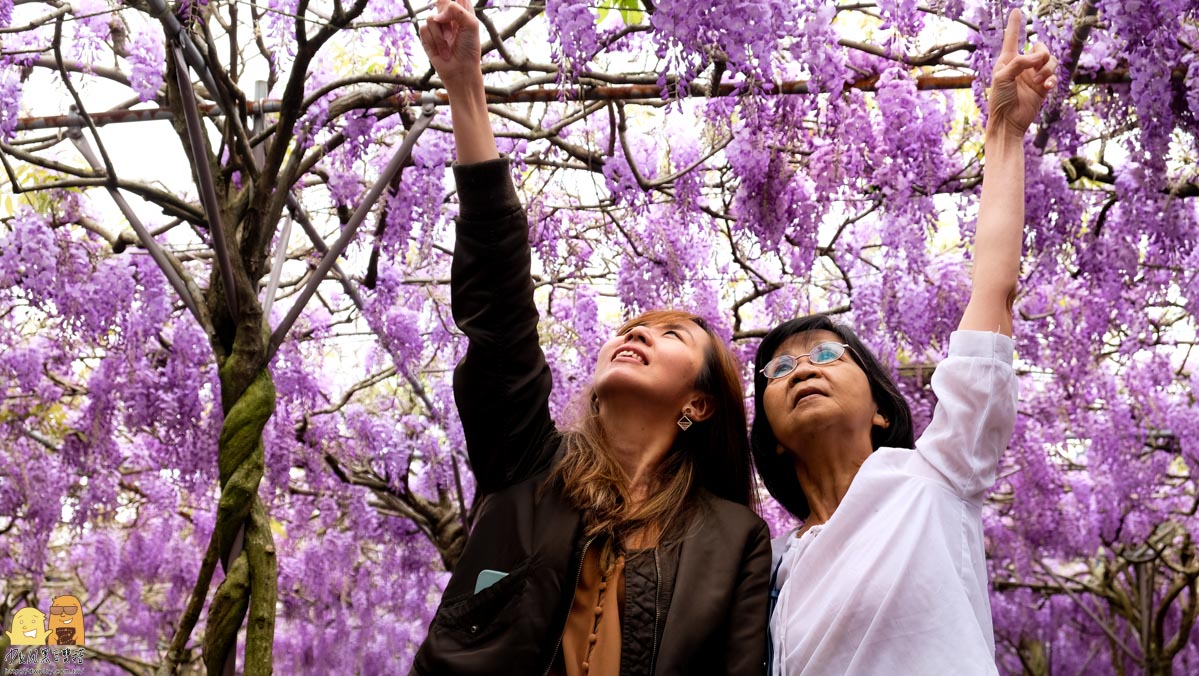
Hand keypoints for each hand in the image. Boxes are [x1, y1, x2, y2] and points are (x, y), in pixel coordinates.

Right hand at [418, 0, 481, 94]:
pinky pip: (424, 29)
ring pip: (431, 18)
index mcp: (462, 9)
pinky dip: (434, 41)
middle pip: (440, 0)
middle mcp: (448, 15)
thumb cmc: (469, 48)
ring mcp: (437, 25)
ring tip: (450, 44)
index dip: (450, 2)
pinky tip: (442, 50)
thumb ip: (455, 10)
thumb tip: (436, 16)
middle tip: (454, 28)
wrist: (461, 69)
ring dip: (441, 35)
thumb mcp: (471, 24)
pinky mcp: (426, 35)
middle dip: (446, 15)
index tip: (451, 6)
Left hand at [988, 9, 1057, 136]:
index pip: (1012, 38)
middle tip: (1036, 67)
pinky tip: (1046, 87)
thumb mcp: (1002, 77)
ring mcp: (1034, 76)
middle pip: (1040, 48)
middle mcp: (1022, 66)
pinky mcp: (1043, 86)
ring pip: (1050, 61)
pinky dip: (1052, 79)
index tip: (1017, 10)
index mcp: (1008, 61)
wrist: (1008, 122)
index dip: (1015, 25)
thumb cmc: (1000, 100)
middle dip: (1041, 54)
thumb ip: (1019, 63)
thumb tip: (1039, 57)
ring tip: (1038, 81)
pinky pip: (1054, 75)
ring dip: (1047, 69)